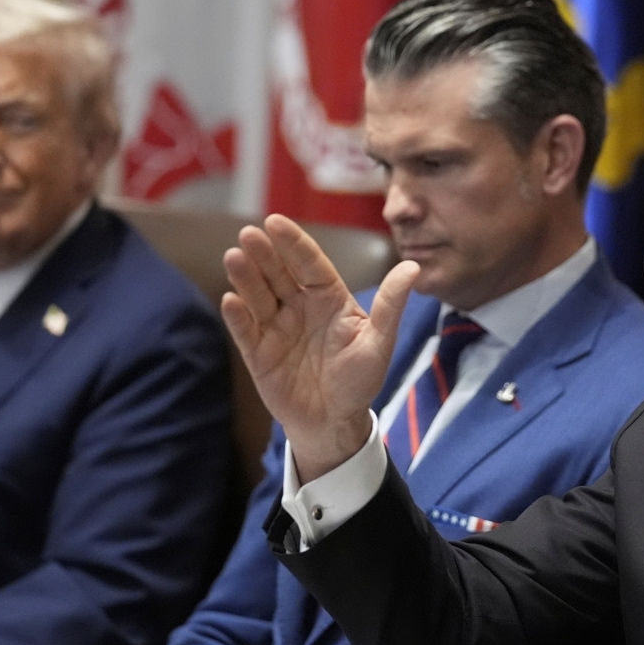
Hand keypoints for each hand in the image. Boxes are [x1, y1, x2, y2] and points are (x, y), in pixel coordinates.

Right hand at [221, 214, 418, 480]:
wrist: (335, 423)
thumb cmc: (360, 381)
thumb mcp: (379, 343)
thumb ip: (391, 305)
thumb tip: (413, 268)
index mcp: (328, 299)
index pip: (310, 264)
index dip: (293, 243)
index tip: (275, 221)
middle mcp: (299, 307)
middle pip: (279, 274)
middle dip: (264, 253)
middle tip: (248, 234)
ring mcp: (276, 328)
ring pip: (258, 296)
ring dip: (246, 277)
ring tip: (234, 257)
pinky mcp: (258, 353)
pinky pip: (245, 330)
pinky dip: (237, 316)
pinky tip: (230, 300)